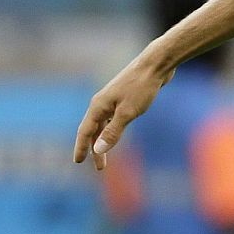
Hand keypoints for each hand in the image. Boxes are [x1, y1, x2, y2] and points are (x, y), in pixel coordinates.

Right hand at [73, 55, 169, 169]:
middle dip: (95, 149)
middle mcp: (102, 102)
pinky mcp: (124, 97)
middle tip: (101, 168)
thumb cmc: (141, 87)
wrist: (156, 65)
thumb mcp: (128, 113)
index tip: (78, 162)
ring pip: (104, 124)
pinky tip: (116, 133)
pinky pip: (113, 118)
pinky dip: (112, 129)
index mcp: (98, 106)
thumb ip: (113, 132)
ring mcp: (112, 99)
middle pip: (94, 130)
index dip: (81, 147)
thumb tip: (98, 150)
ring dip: (104, 140)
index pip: (85, 131)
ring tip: (106, 155)